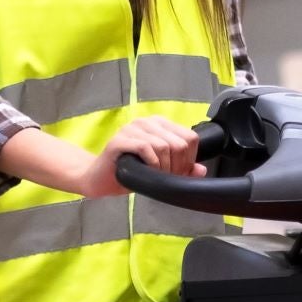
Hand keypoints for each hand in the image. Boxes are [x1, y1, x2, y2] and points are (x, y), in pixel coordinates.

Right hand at [74, 115, 205, 199]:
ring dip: (163, 167)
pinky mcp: (119, 140)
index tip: (178, 172)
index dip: (189, 159)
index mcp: (159, 124)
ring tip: (155, 175)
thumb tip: (201, 170)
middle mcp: (146, 122)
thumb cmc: (130, 171)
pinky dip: (151, 164)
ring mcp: (131, 129)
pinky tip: (146, 171)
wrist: (100, 179)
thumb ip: (182, 168)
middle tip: (167, 177)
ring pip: (164, 146)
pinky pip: (145, 148)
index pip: (190, 137)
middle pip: (179, 143)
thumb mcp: (161, 170)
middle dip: (177, 166)